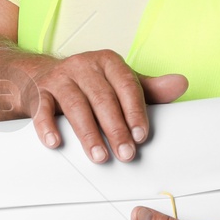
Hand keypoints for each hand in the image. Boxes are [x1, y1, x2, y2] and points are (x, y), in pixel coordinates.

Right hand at [26, 50, 186, 161]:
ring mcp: (59, 78)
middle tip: (126, 154)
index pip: (126, 85)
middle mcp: (83, 65)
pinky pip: (42, 109)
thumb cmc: (89, 84)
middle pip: (102, 98)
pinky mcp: (39, 92)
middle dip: (115, 128)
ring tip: (99, 156)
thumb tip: (181, 84)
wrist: (41, 76)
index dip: (135, 111)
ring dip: (88, 133)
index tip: (141, 136)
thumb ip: (149, 88)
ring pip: (75, 105)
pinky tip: (55, 143)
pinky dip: (47, 126)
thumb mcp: (120, 83)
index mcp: (108, 62)